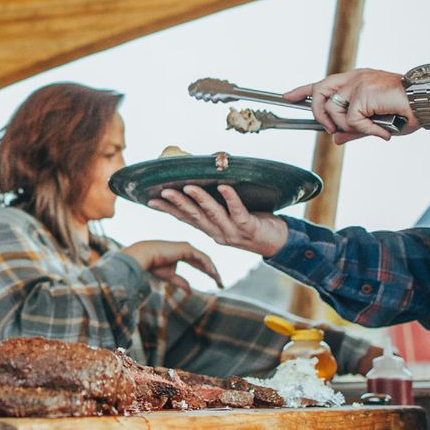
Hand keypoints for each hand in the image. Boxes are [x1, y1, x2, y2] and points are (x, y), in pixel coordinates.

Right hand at [119, 240, 222, 289]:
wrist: (145, 256)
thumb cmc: (154, 266)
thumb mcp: (171, 277)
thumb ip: (181, 283)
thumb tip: (190, 292)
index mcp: (183, 254)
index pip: (200, 265)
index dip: (209, 273)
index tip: (216, 283)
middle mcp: (187, 249)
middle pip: (205, 262)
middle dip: (214, 273)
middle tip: (221, 284)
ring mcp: (187, 247)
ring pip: (205, 259)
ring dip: (213, 271)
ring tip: (219, 281)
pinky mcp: (186, 248)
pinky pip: (201, 257)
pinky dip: (208, 265)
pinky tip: (212, 274)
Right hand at [149, 184, 288, 255]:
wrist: (279, 243)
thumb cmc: (254, 224)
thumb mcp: (230, 217)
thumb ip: (216, 207)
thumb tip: (202, 186)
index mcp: (211, 231)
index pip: (185, 219)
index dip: (168, 210)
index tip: (151, 200)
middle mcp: (218, 233)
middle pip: (194, 217)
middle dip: (177, 203)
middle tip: (163, 192)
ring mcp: (232, 232)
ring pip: (212, 214)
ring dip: (199, 200)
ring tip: (188, 187)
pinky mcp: (247, 228)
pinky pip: (237, 211)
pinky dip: (230, 198)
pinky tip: (223, 187)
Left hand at [287, 68, 418, 144]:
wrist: (427, 102)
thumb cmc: (407, 111)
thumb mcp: (375, 122)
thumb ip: (354, 129)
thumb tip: (335, 138)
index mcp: (356, 80)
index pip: (323, 83)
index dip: (303, 90)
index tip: (287, 96)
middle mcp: (354, 78)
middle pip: (319, 93)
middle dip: (320, 114)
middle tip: (332, 128)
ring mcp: (357, 84)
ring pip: (332, 110)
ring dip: (348, 126)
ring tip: (371, 128)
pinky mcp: (362, 93)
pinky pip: (351, 121)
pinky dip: (365, 130)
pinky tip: (381, 130)